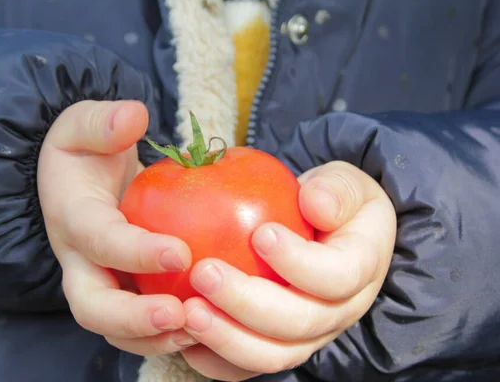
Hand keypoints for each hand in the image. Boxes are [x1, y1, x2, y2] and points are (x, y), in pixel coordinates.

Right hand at [37, 100, 196, 355]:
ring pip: (117, 329)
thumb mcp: (83, 125)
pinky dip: (172, 334)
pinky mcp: (123, 292)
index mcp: (72, 219)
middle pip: (94, 307)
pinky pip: (142, 326)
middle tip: (179, 317)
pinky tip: (212, 325)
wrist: (77, 182)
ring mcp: (101, 282)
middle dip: (134, 321)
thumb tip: (134, 115)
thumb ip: (103, 121)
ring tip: (201, 332)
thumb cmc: (85, 153)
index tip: (180, 252)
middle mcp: (80, 262)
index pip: (99, 240)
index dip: (135, 251)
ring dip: (156, 338)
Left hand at [180, 161, 396, 380]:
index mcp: (361, 269)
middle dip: (247, 303)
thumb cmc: (331, 204)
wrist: (328, 235)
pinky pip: (247, 367)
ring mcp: (309, 336)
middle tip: (204, 273)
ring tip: (188, 311)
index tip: (260, 235)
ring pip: (273, 355)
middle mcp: (339, 312)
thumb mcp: (345, 182)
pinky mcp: (279, 346)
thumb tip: (315, 204)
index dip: (299, 262)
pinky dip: (215, 359)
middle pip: (299, 324)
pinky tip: (184, 336)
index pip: (337, 277)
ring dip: (227, 337)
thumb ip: (337, 189)